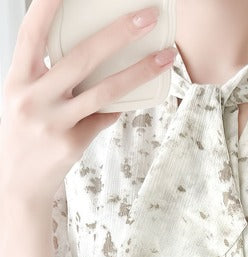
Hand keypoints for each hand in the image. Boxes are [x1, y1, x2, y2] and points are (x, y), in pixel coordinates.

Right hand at [0, 0, 176, 206]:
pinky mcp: (71, 142)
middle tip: (147, 17)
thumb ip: (49, 78)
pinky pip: (104, 117)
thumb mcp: (25, 100)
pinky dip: (117, 108)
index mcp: (17, 79)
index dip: (47, 7)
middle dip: (118, 33)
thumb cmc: (24, 134)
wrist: (18, 183)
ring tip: (166, 57)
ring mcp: (53, 121)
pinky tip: (130, 102)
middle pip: (81, 57)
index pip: (31, 33)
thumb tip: (94, 62)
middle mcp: (32, 97)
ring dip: (140, 71)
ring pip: (104, 90)